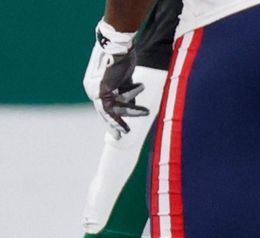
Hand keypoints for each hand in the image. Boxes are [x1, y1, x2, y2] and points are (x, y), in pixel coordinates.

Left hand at [90, 19, 148, 138]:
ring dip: (127, 117)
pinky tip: (125, 129)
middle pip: (104, 111)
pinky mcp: (100, 92)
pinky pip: (109, 110)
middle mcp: (91, 89)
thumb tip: (132, 106)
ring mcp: (93, 90)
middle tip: (119, 137)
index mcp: (95, 85)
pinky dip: (117, 119)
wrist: (117, 45)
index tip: (118, 129)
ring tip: (137, 123)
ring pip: (110, 111)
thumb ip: (126, 91)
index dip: (112, 117)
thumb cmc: (122, 57)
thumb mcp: (125, 78)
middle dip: (113, 124)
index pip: (105, 105)